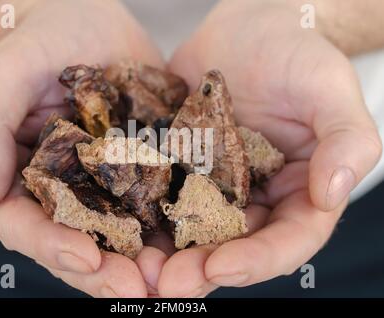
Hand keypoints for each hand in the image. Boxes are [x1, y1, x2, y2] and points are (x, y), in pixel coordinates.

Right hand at [0, 0, 167, 297]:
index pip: (29, 226)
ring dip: (148, 263)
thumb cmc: (40, 44)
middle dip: (108, 272)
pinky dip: (176, 227)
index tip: (85, 257)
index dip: (52, 246)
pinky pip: (160, 204)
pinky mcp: (144, 171)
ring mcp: (109, 185)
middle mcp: (68, 192)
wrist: (89, 21)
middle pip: (81, 243)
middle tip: (139, 291)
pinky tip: (198, 240)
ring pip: (124, 236)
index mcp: (26, 179)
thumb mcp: (6, 76)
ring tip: (174, 280)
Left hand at [160, 0, 381, 296]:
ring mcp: (213, 186)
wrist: (247, 28)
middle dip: (200, 270)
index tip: (220, 268)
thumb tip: (333, 193)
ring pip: (191, 232)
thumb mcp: (328, 89)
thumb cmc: (295, 53)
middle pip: (233, 247)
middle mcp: (255, 198)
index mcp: (298, 192)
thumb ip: (346, 140)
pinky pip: (161, 197)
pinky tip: (117, 228)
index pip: (287, 241)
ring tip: (135, 271)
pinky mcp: (180, 168)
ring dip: (165, 256)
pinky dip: (142, 218)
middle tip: (165, 285)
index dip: (257, 260)